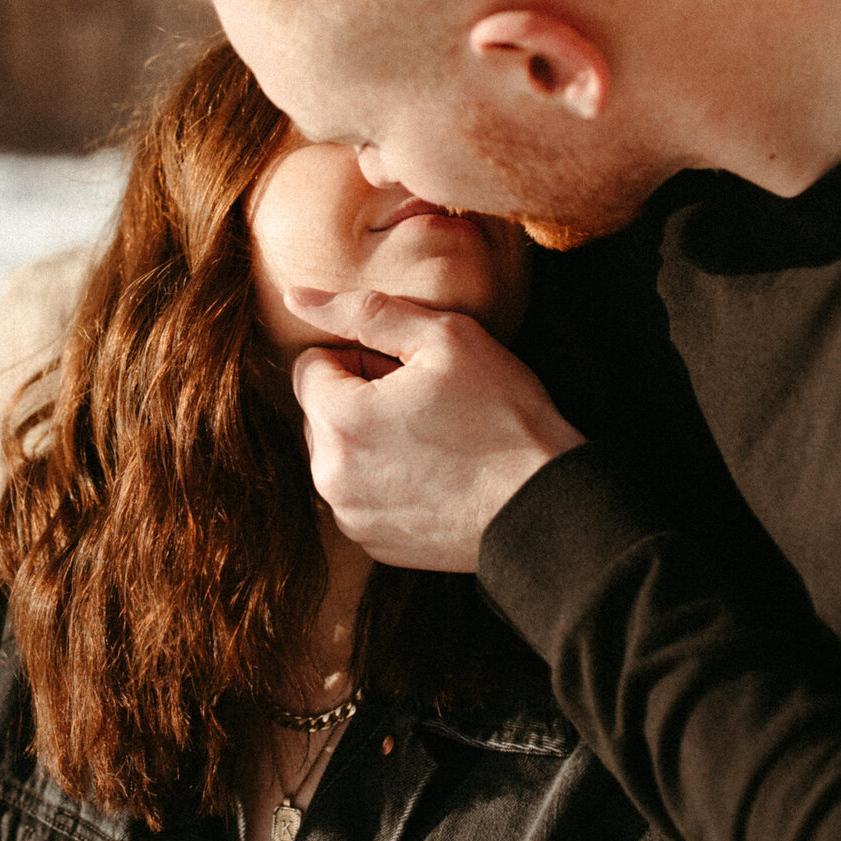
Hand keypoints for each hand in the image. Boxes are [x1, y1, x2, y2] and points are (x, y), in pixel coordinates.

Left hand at [288, 289, 584, 570]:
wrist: (543, 505)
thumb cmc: (503, 416)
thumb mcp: (445, 339)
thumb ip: (363, 311)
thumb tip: (297, 298)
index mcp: (339, 418)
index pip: (310, 366)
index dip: (361, 358)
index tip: (408, 375)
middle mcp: (329, 475)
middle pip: (320, 413)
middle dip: (359, 401)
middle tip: (425, 407)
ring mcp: (350, 516)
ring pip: (338, 456)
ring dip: (369, 443)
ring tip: (432, 444)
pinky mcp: (373, 543)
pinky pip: (360, 496)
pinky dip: (384, 483)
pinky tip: (433, 479)